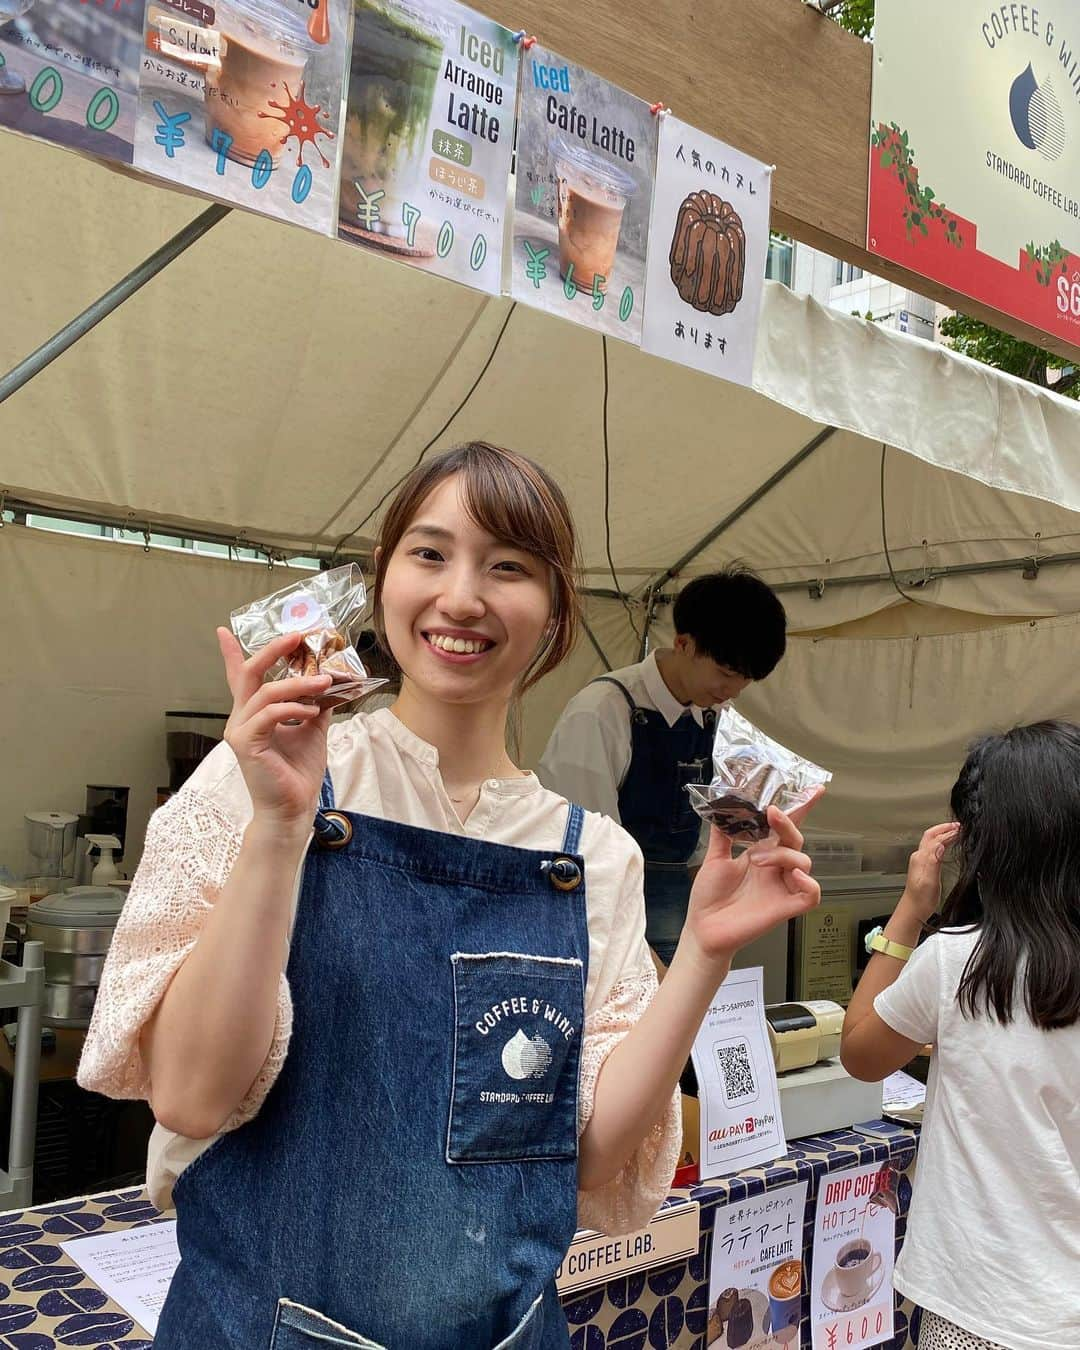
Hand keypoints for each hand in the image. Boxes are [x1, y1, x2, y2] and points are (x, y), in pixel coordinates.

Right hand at [218, 628, 332, 836]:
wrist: (293, 808)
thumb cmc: (298, 772)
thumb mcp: (312, 730)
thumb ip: (314, 703)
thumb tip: (329, 679)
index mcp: (253, 714)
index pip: (239, 679)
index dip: (231, 654)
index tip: (223, 631)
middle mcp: (242, 719)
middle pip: (249, 674)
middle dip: (272, 651)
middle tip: (296, 636)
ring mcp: (241, 731)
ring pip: (264, 692)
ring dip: (298, 683)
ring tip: (325, 681)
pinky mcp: (246, 744)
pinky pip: (269, 714)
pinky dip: (293, 708)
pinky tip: (312, 711)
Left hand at [682, 793, 822, 967]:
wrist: (702, 928)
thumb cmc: (709, 897)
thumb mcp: (714, 859)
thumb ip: (722, 833)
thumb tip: (723, 805)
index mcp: (761, 854)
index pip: (783, 828)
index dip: (800, 809)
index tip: (814, 790)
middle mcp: (775, 868)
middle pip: (794, 839)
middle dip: (787, 823)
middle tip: (771, 813)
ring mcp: (782, 887)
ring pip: (804, 861)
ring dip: (782, 853)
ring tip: (757, 860)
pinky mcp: (786, 907)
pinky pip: (812, 894)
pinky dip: (808, 883)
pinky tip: (793, 875)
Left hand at [901, 823, 958, 921]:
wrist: (913, 910)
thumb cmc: (921, 898)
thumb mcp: (930, 880)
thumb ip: (934, 861)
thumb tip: (940, 845)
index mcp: (921, 858)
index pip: (936, 838)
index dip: (949, 832)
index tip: (961, 829)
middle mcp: (919, 857)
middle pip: (931, 835)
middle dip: (944, 828)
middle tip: (958, 825)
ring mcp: (921, 861)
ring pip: (932, 841)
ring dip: (943, 833)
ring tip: (955, 831)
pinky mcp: (924, 866)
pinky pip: (933, 848)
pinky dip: (942, 842)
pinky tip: (947, 845)